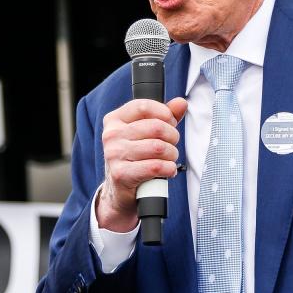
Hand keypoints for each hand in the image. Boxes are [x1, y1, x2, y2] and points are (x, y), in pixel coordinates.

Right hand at [98, 97, 186, 231]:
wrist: (120, 189)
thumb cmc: (136, 156)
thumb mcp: (148, 132)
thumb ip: (165, 116)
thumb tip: (181, 103)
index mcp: (115, 119)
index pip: (144, 106)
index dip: (164, 114)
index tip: (170, 123)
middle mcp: (111, 135)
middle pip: (156, 127)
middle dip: (172, 137)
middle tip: (172, 145)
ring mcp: (114, 154)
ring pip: (158, 147)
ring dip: (172, 155)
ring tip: (169, 159)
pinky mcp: (120, 174)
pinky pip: (155, 166)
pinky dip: (168, 169)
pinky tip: (167, 170)